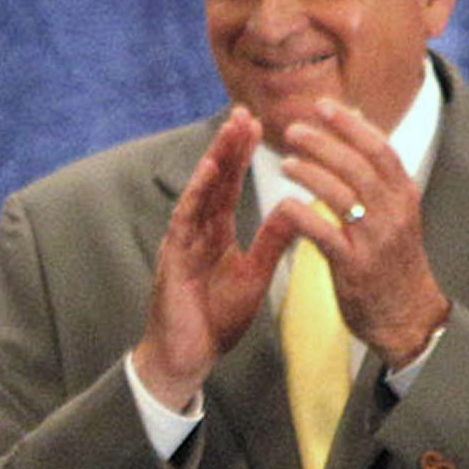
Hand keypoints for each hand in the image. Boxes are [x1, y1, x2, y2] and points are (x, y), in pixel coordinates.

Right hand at [133, 109, 294, 408]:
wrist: (189, 356)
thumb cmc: (215, 320)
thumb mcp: (255, 275)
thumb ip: (272, 242)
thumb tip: (296, 209)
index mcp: (214, 235)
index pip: (229, 187)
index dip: (241, 157)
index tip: (258, 126)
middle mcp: (196, 232)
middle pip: (213, 181)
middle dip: (228, 146)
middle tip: (245, 111)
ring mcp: (181, 242)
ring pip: (200, 192)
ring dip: (214, 159)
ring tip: (230, 129)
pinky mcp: (173, 258)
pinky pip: (185, 220)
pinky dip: (196, 193)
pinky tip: (208, 170)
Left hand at [278, 98, 450, 365]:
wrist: (406, 316)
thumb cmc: (393, 263)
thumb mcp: (395, 215)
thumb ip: (377, 181)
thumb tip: (358, 136)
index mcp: (404, 195)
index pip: (379, 148)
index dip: (351, 124)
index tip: (324, 105)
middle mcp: (394, 212)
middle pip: (358, 165)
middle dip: (324, 142)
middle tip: (292, 129)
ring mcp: (375, 239)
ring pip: (342, 195)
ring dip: (311, 173)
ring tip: (284, 162)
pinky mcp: (355, 266)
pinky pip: (326, 234)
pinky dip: (304, 217)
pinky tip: (283, 205)